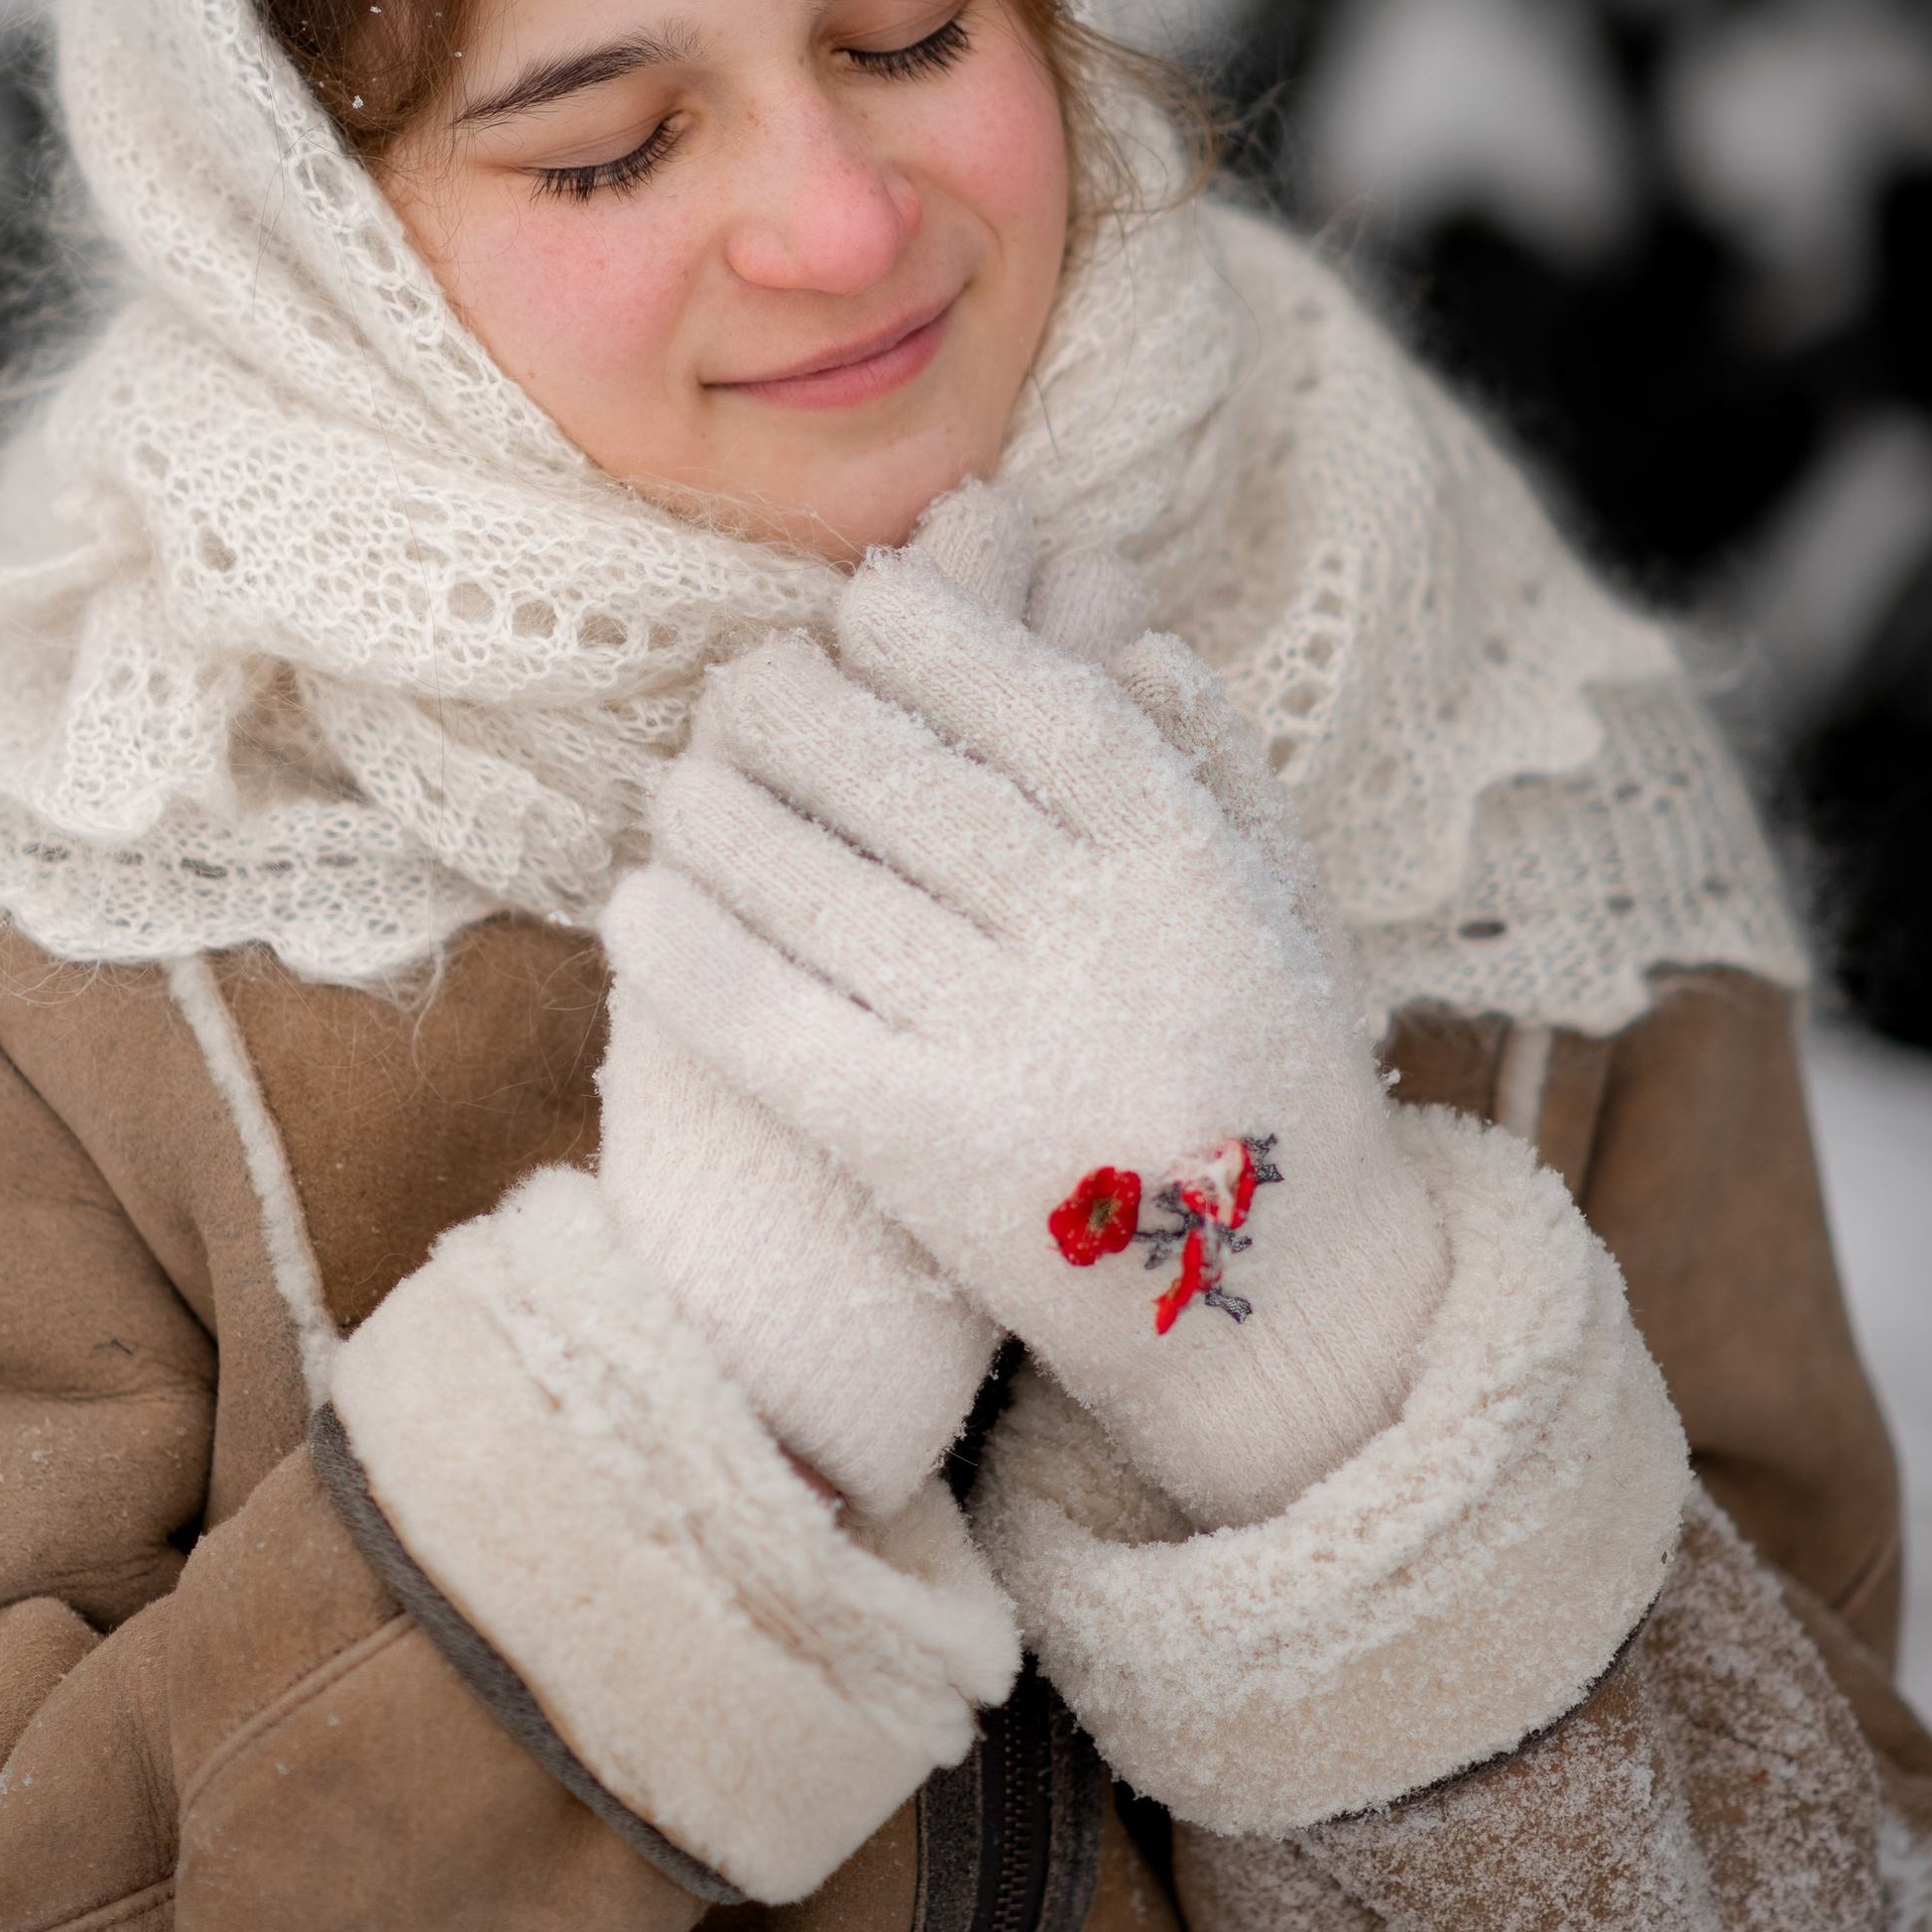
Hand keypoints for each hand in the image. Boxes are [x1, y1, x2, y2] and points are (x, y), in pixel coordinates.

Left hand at [604, 532, 1447, 1528]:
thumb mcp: (1297, 923)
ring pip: (832, 895)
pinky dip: (699, 960)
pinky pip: (786, 1033)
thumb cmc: (1278, 1098)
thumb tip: (1134, 639)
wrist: (1296, 1332)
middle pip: (919, 787)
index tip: (871, 598)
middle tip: (745, 676)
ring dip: (727, 821)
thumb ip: (1226, 778)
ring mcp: (1020, 1053)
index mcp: (1199, 875)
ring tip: (675, 786)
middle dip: (810, 713)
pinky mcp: (937, 1159)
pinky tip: (634, 913)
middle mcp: (1109, 949)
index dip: (948, 641)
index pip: (1046, 712)